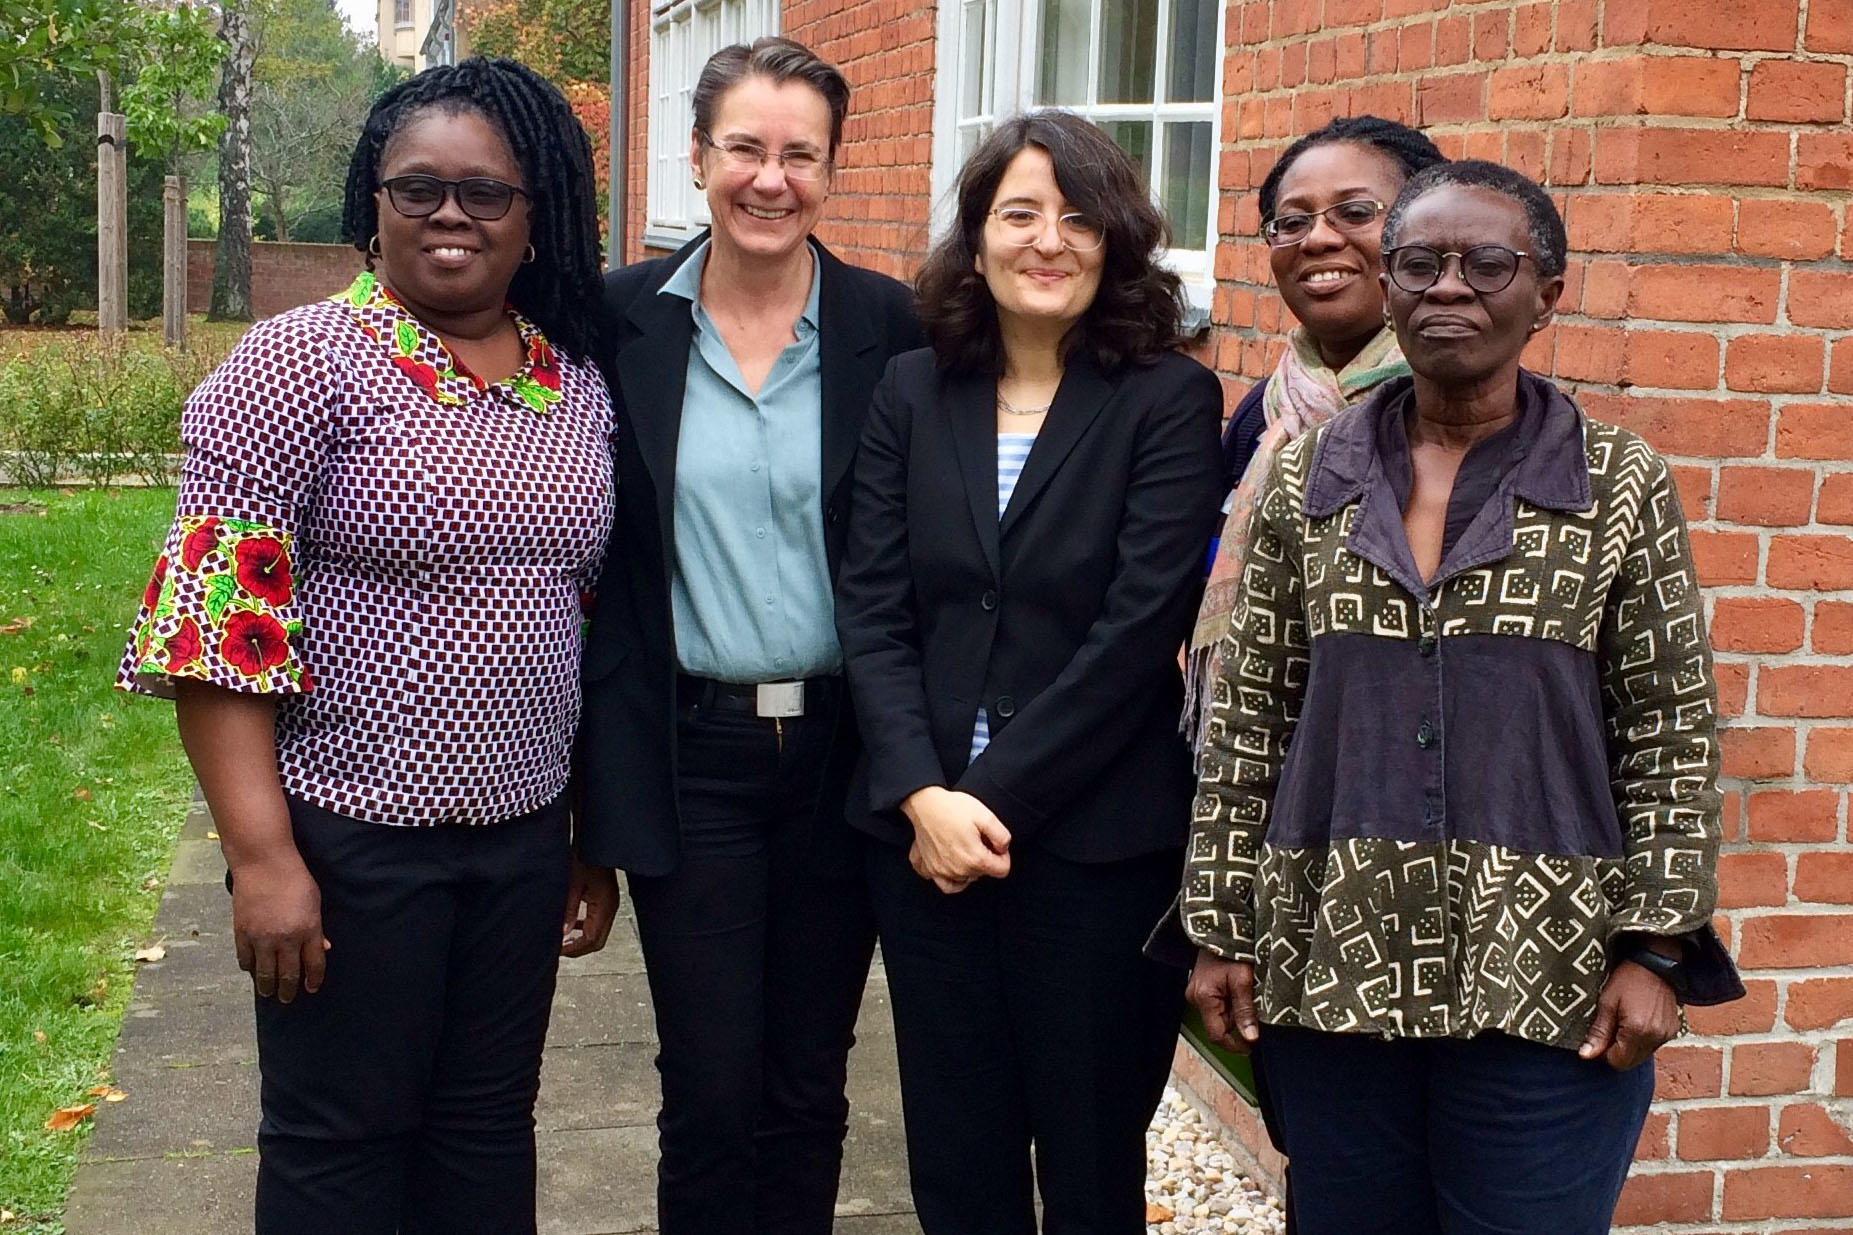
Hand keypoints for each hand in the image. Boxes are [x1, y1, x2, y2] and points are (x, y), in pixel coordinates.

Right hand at [228, 852, 328, 1002]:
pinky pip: (245, 959)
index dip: (314, 980)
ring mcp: (262, 937)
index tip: (311, 988)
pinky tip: (252, 971)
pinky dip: (249, 968)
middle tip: (287, 999)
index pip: (314, 964)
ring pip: (264, 973)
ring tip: (268, 993)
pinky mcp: (242, 933)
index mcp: (309, 930)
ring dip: (267, 986)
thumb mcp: (315, 902)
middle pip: (288, 974)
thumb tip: (323, 948)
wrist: (263, 863)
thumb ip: (317, 928)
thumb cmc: (295, 878)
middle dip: (289, 990)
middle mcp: (286, 938)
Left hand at [561, 856, 619, 957]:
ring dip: (581, 939)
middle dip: (578, 948)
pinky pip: (597, 921)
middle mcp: (611, 908)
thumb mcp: (572, 885)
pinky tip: (572, 924)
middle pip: (597, 941)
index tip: (557, 950)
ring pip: (598, 933)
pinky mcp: (606, 899)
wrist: (595, 840)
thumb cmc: (584, 857)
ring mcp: (611, 904)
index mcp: (605, 905)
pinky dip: (584, 927)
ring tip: (562, 940)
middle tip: (559, 950)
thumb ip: (568, 912)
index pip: (592, 939)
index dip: (574, 948)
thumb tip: (562, 934)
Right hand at [900, 786, 1010, 891]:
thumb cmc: (953, 808)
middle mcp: (958, 870)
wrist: (925, 803)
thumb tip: (1002, 850)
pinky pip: (942, 883)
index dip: (1003, 855)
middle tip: (978, 840)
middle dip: (985, 859)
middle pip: (983, 874)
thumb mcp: (987, 816)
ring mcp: (941, 871)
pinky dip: (949, 879)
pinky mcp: (928, 867)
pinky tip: (952, 867)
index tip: (994, 843)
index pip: (1002, 870)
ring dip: (969, 870)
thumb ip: (1002, 837)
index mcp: (974, 859)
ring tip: (967, 852)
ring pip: (964, 881)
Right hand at [1187, 950, 1259, 1053]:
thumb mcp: (1243, 980)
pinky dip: (1231, 1002)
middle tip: (1256, 1009)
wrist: (1219, 927)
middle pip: (1219, 1025)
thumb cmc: (1231, 950)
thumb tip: (1251, 1037)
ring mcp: (1196, 992)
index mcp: (1203, 998)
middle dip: (1239, 1023)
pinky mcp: (1201, 987)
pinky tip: (1240, 989)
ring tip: (1248, 994)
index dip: (1236, 1044)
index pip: (1217, 1035)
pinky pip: (1218, 1004)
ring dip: (1236, 1012)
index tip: (1253, 1045)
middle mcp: (1195, 998)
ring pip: (1220, 1015)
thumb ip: (1246, 1010)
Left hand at [1579, 950, 1681, 1069]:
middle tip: (1608, 1031)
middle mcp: (1655, 1037)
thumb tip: (1586, 1055)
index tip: (1598, 1039)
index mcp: (1637, 1031)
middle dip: (1616, 1052)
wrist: (1656, 964)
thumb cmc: (1627, 979)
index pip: (1618, 1061)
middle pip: (1631, 1062)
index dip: (1603, 1054)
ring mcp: (1666, 1035)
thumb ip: (1598, 1032)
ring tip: (1621, 1023)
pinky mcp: (1672, 1030)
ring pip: (1642, 1055)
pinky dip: (1641, 1041)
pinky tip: (1635, 1022)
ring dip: (1629, 1047)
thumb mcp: (1606, 1003)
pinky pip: (1653, 1046)